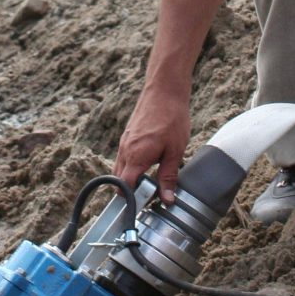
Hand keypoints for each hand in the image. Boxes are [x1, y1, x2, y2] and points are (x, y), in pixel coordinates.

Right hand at [113, 84, 190, 204]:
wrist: (164, 90)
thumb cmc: (171, 118)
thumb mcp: (175, 151)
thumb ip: (169, 176)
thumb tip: (167, 199)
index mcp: (135, 156)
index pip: (124, 187)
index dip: (131, 199)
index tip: (144, 204)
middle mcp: (125, 151)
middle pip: (119, 181)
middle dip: (130, 191)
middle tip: (149, 196)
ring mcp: (124, 143)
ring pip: (120, 169)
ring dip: (131, 178)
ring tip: (150, 181)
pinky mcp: (127, 137)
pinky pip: (124, 158)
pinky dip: (132, 166)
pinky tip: (149, 164)